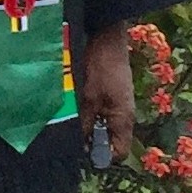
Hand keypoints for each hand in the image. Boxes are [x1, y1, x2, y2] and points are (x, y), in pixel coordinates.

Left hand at [79, 22, 135, 162]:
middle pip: (108, 138)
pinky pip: (98, 109)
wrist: (107, 36)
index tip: (81, 153)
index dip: (101, 156)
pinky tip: (72, 105)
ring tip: (68, 120)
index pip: (118, 151)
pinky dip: (86, 111)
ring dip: (85, 124)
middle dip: (90, 140)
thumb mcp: (89, 97)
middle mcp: (124, 114)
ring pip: (100, 123)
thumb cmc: (102, 67)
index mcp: (124, 119)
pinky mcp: (110, 92)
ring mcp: (117, 102)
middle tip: (68, 135)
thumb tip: (78, 145)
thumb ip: (84, 122)